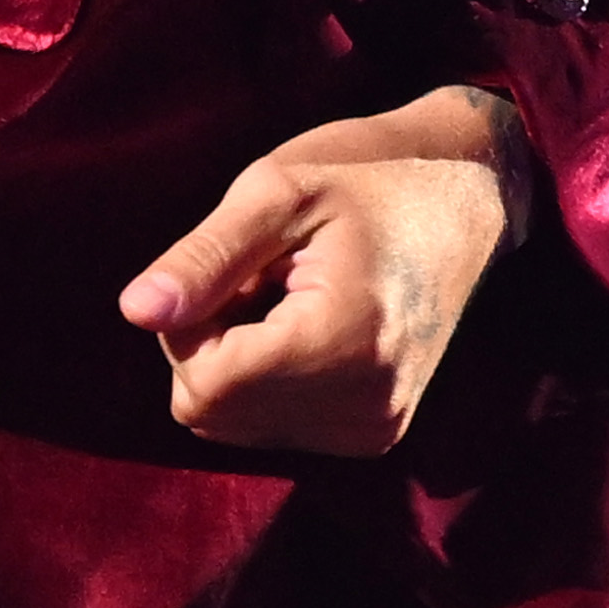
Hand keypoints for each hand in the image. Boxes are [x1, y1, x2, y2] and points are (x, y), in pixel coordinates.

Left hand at [119, 90, 520, 455]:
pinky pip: (274, 427)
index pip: (203, 387)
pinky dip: (271, 380)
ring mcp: (376, 428)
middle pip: (212, 414)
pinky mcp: (377, 433)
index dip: (190, 327)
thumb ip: (203, 258)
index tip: (236, 268)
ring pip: (236, 425)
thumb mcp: (276, 190)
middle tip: (267, 277)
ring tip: (293, 297)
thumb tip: (136, 312)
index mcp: (343, 344)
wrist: (472, 191)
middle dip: (213, 344)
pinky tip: (311, 324)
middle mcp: (366, 406)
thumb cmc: (369, 174)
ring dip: (240, 362)